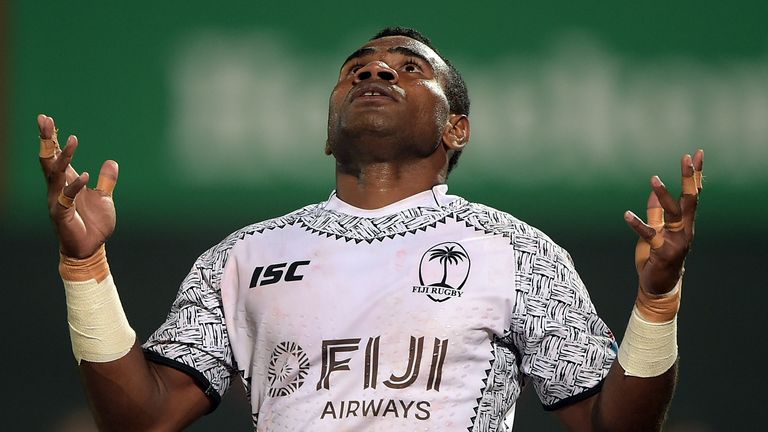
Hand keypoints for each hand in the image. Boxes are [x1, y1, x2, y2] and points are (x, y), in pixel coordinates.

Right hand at [38, 114, 118, 257]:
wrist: (91, 248)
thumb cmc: (94, 224)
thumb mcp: (105, 199)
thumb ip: (106, 181)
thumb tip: (112, 162)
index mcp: (68, 182)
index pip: (57, 156)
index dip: (52, 138)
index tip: (47, 119)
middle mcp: (59, 188)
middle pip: (49, 159)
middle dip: (47, 139)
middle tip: (44, 119)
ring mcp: (58, 201)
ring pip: (55, 174)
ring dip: (64, 157)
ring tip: (72, 140)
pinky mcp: (61, 214)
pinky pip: (66, 198)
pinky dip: (75, 187)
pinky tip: (84, 175)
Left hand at [624, 150, 703, 295]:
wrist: (658, 286)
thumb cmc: (658, 258)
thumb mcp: (657, 232)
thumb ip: (656, 214)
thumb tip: (653, 195)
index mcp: (684, 223)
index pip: (693, 194)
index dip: (696, 174)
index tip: (697, 153)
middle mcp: (685, 229)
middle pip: (690, 199)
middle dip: (689, 178)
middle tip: (686, 158)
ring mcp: (676, 241)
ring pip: (673, 214)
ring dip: (664, 195)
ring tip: (654, 178)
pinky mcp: (662, 251)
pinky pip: (649, 235)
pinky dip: (638, 224)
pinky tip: (627, 214)